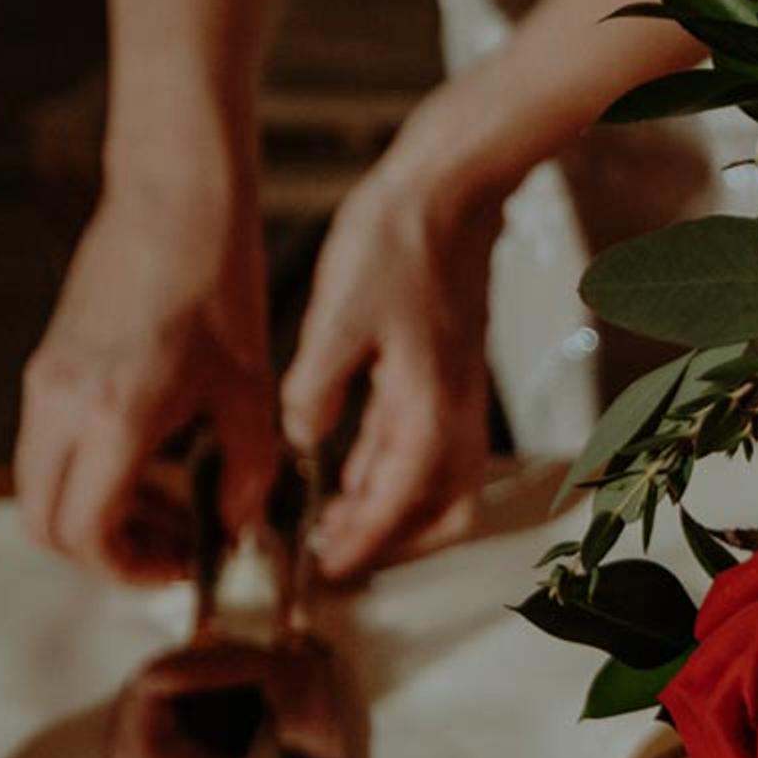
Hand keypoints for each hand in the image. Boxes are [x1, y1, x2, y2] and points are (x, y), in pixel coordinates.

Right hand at [18, 169, 281, 581]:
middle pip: (43, 525)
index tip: (179, 565)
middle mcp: (59, 405)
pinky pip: (46, 447)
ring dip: (93, 514)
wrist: (172, 201)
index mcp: (112, 417)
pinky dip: (85, 474)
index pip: (85, 533)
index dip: (129, 570)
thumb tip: (239, 525)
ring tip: (170, 504)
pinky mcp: (45, 366)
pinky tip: (152, 457)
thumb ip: (249, 470)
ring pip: (38, 487)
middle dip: (103, 552)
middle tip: (170, 546)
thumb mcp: (251, 390)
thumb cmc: (219, 285)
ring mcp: (43, 384)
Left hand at [282, 130, 504, 581]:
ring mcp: (458, 393)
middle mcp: (454, 410)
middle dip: (394, 544)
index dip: (360, 542)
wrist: (450, 189)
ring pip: (439, 483)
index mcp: (426, 406)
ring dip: (391, 511)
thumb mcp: (337, 316)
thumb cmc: (397, 242)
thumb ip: (315, 389)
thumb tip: (300, 441)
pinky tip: (349, 466)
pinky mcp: (449, 374)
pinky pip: (429, 446)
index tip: (323, 568)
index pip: (398, 502)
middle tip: (335, 555)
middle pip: (441, 511)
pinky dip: (393, 472)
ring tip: (333, 522)